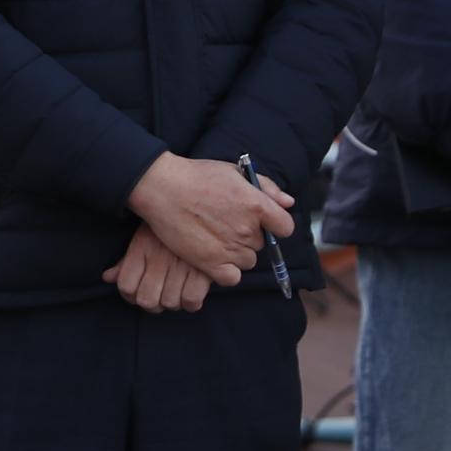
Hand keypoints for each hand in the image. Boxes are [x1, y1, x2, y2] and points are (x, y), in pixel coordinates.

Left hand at [105, 227, 220, 312]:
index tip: (139, 295)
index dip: (131, 297)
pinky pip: (191, 300)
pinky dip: (191, 304)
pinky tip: (192, 293)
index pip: (126, 286)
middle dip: (153, 305)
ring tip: (177, 293)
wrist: (200, 208)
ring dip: (173, 303)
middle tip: (160, 298)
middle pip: (147, 300)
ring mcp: (181, 264)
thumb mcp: (143, 237)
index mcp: (141, 247)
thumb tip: (107, 278)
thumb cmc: (169, 226)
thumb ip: (125, 261)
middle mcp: (158, 257)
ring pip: (169, 303)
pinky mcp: (202, 269)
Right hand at [129, 154, 295, 284]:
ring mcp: (230, 248)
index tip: (263, 222)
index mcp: (257, 205)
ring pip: (248, 261)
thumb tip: (288, 203)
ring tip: (217, 237)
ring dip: (237, 253)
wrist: (162, 187)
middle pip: (262, 244)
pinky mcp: (211, 263)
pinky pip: (232, 278)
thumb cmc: (197, 176)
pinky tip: (214, 256)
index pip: (285, 227)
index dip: (275, 225)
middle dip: (249, 235)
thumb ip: (267, 187)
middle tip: (226, 223)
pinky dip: (226, 271)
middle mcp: (247, 229)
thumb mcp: (235, 172)